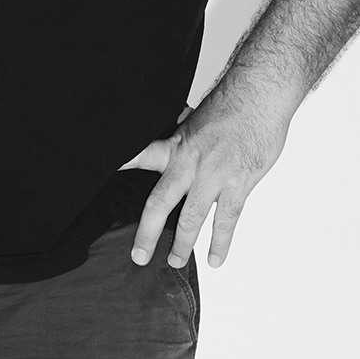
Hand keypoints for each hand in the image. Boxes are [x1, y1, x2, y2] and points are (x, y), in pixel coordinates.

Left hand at [119, 95, 290, 268]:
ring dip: (183, 245)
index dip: (120, 168)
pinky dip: (220, 243)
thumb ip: (183, 135)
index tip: (98, 178)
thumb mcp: (196, 118)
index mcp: (176, 146)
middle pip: (160, 203)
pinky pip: (226, 220)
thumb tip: (174, 129)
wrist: (261, 96)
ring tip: (175, 262)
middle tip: (139, 256)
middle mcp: (190, 163)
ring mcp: (214, 176)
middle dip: (148, 233)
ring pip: (192, 218)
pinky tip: (215, 258)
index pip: (140, 157)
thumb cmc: (231, 104)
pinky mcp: (239, 184)